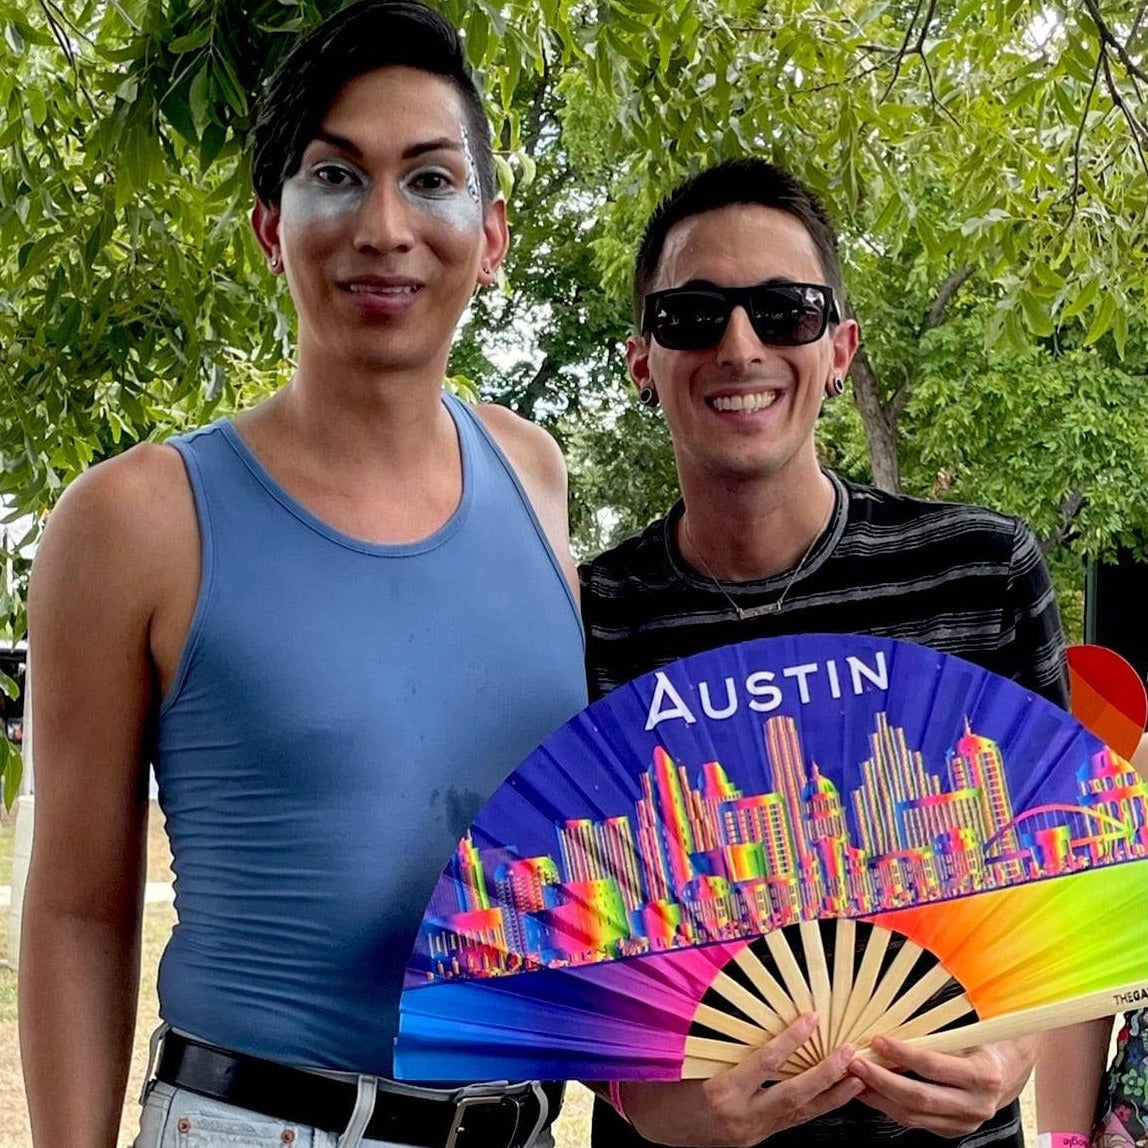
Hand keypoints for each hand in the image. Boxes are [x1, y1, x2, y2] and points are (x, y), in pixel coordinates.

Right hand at [618, 1014, 864, 1146]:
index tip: (812, 1018)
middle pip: (793, 1095)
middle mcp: (740, 1118)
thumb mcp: (688, 1056)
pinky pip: (790, 1122)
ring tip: (856, 1078)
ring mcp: (749, 1133)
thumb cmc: (665, 1082)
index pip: (765, 1063)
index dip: (791, 1040)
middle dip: (825, 1075)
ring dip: (830, 1096)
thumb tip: (748, 1007)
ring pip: (799, 1114)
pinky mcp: (753, 1139)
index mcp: (721, 1092)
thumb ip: (720, 1039)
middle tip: (849, 1054)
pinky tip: (831, 1096)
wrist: (652, 1123)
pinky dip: (814, 1107)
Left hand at [846, 1035, 1036, 1137]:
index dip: (903, 1054)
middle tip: (856, 1063)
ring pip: (915, 1115)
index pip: (934, 1066)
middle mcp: (977, 1105)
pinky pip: (917, 1122)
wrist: (1009, 1069)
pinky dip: (890, 1107)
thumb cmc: (984, 1042)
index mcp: (983, 1075)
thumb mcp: (968, 1032)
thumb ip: (936, 1033)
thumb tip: (892, 1025)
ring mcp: (966, 1122)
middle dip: (882, 1081)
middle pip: (920, 1097)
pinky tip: (873, 1092)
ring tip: (856, 1078)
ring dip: (880, 1097)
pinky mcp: (954, 1131)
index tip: (877, 1040)